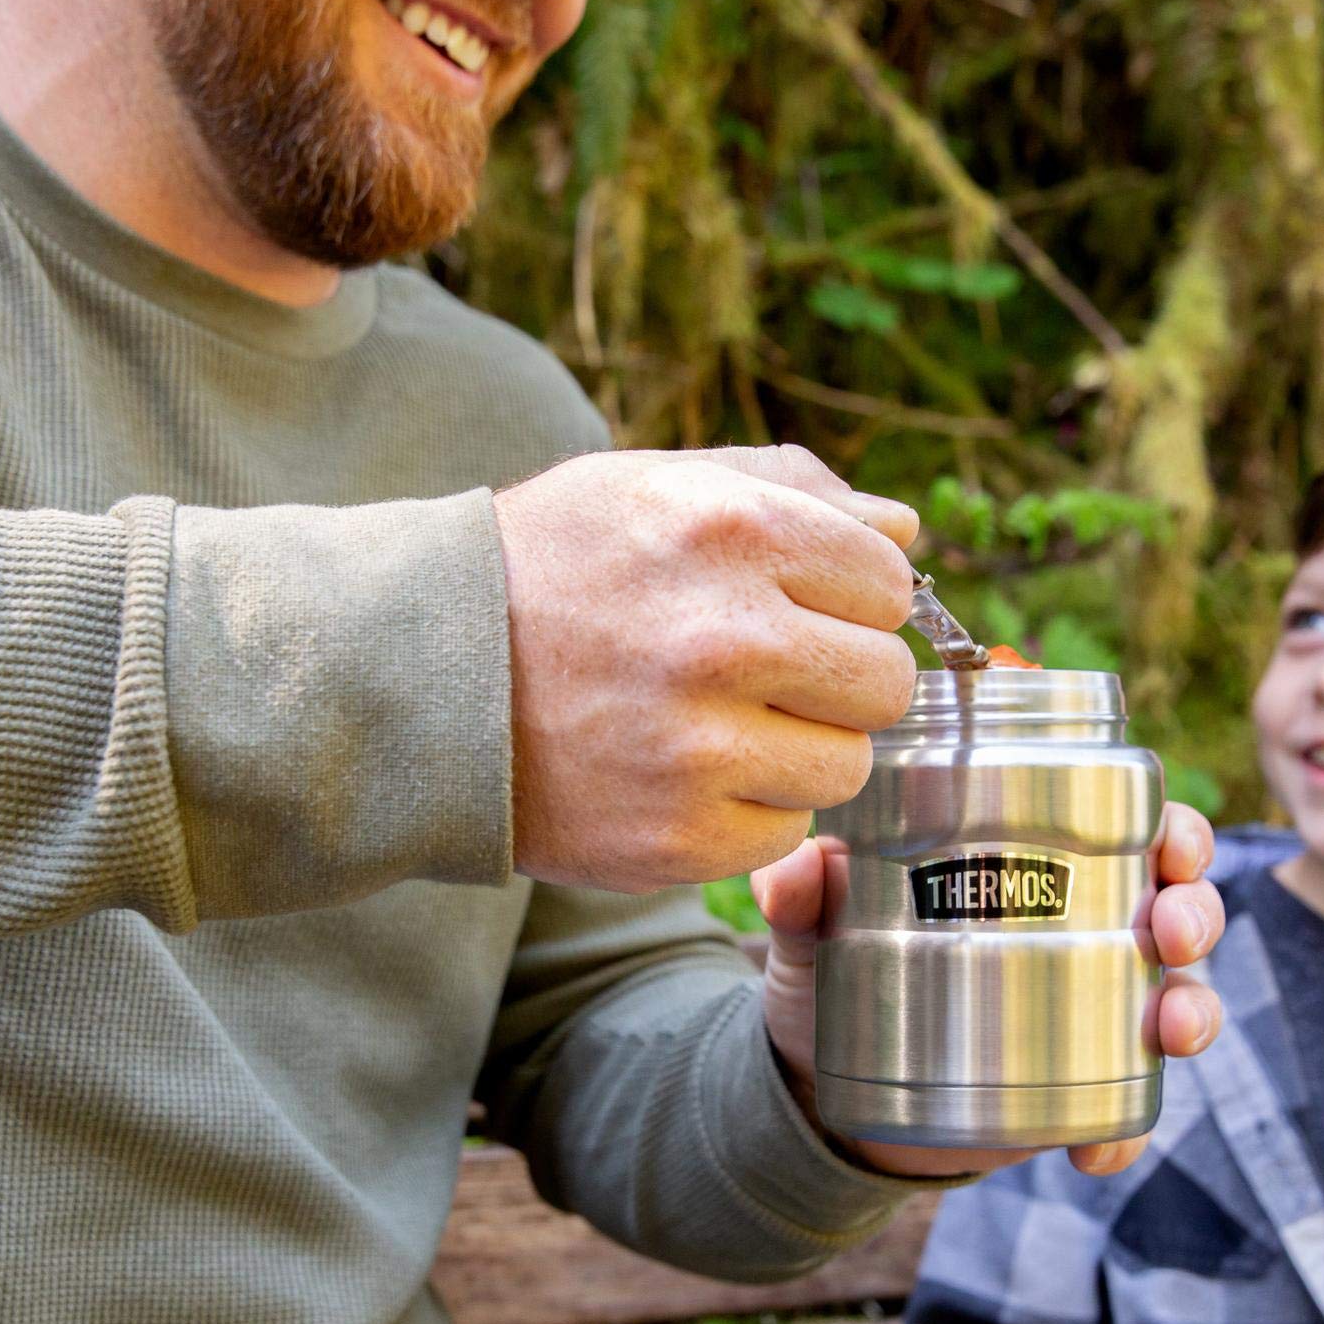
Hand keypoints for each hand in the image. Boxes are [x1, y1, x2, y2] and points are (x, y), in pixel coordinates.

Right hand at [495, 445, 920, 892]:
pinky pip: (785, 831)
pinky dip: (748, 811)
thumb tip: (906, 531)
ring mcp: (700, 746)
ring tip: (718, 724)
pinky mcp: (678, 835)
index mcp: (732, 530)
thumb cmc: (549, 570)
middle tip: (765, 675)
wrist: (416, 678)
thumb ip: (791, 491)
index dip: (850, 598)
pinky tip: (683, 773)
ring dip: (798, 750)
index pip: (890, 583)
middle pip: (886, 682)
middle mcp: (725, 635)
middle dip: (838, 679)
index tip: (799, 607)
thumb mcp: (652, 487)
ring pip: (847, 766)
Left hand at [749, 801, 1225, 1178]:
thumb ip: (801, 894)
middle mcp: (1084, 930)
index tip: (1172, 843)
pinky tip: (1097, 1152)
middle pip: (1176, 906)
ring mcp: (1089, 1012)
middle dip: (1197, 912)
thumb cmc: (835, 967)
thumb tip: (795, 869)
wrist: (820, 1082)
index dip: (1175, 829)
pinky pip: (1123, 1112)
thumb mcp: (814, 927)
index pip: (1133, 827)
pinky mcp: (1072, 1089)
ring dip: (1193, 1011)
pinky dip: (1122, 1133)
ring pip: (1175, 1000)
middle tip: (1172, 932)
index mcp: (1041, 863)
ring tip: (1170, 1030)